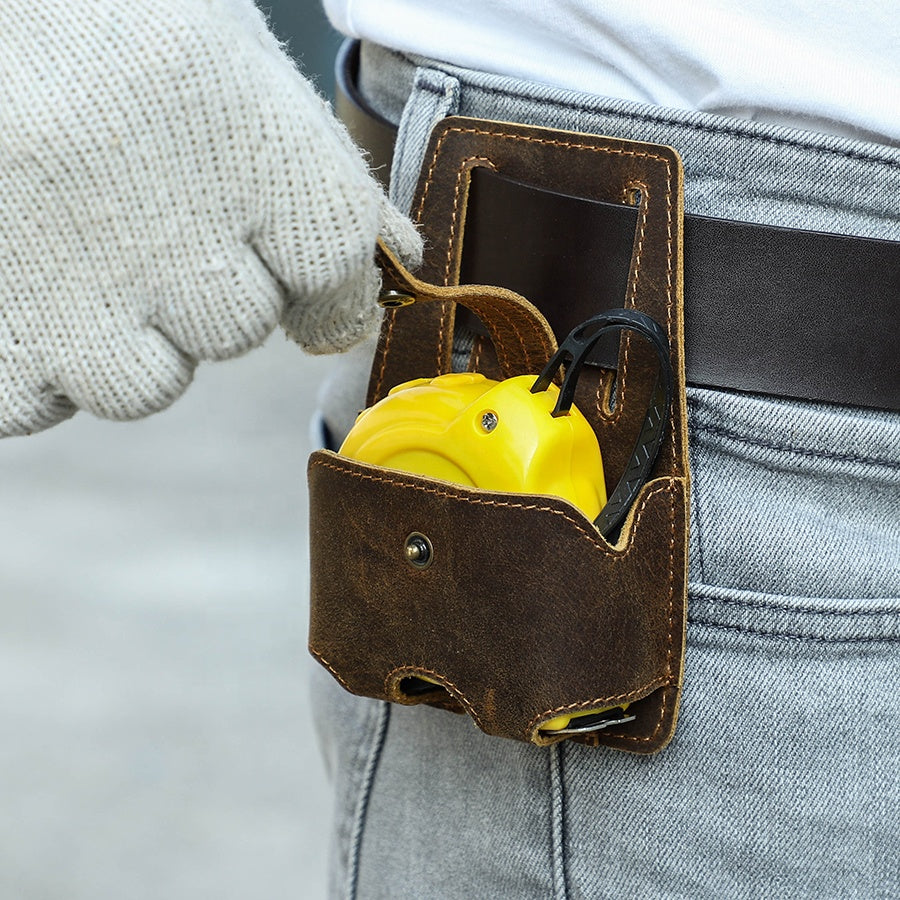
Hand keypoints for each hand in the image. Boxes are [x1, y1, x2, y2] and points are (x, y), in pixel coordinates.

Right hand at [0, 0, 419, 435]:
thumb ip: (320, 170)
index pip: (335, 264)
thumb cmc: (108, 19)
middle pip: (234, 329)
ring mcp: (62, 280)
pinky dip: (39, 372)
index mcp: (237, 135)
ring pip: (142, 385)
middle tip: (157, 233)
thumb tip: (399, 252)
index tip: (322, 298)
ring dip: (132, 346)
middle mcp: (160, 220)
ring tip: (86, 268)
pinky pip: (33, 404)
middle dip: (215, 298)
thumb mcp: (231, 62)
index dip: (336, 292)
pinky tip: (28, 300)